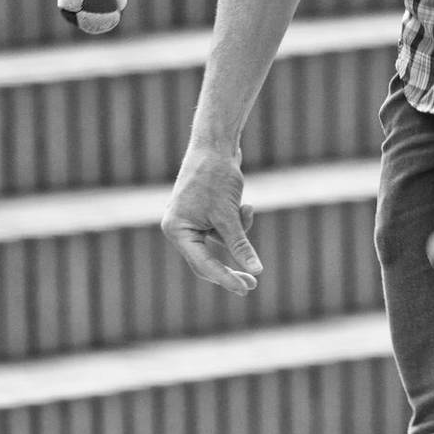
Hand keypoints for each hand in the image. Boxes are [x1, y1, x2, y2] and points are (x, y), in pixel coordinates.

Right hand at [161, 144, 262, 294]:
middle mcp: (180, 228)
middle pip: (207, 261)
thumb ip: (240, 245)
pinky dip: (237, 223)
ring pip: (219, 244)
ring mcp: (191, 222)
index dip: (225, 277)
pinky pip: (223, 231)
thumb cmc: (216, 176)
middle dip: (231, 267)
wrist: (215, 144)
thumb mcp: (230, 215)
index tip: (245, 289)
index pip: (202, 264)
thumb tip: (255, 272)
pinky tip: (246, 206)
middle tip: (251, 285)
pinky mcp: (204, 215)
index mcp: (177, 230)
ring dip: (238, 234)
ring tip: (247, 210)